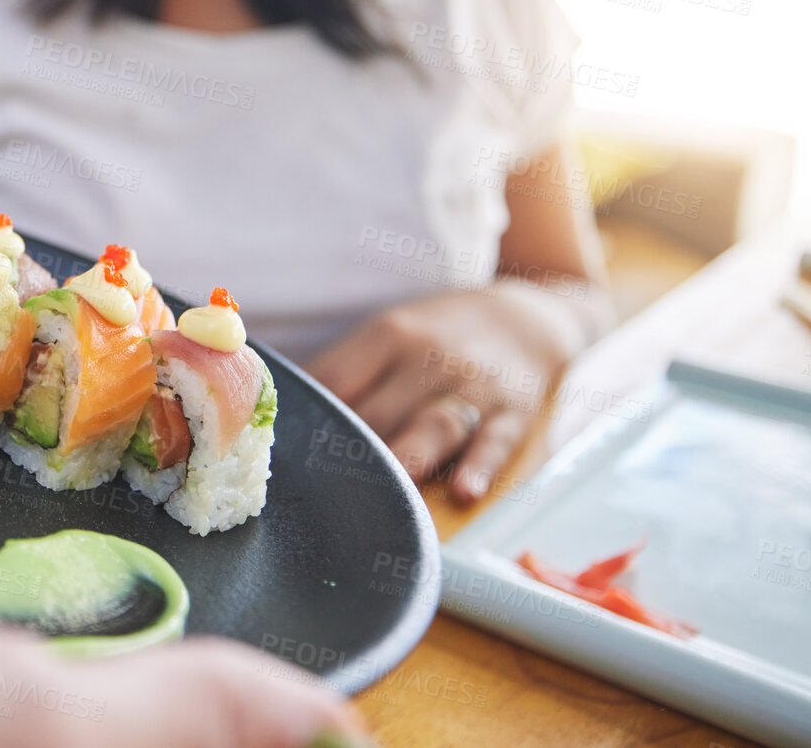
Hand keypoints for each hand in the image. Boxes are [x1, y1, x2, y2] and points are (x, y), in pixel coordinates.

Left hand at [306, 284, 577, 504]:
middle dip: (349, 452)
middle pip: (380, 411)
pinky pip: (496, 441)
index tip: (282, 451)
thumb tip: (288, 416)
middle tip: (317, 493)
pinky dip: (479, 467)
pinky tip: (462, 492)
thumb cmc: (437, 337)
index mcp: (390, 335)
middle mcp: (431, 357)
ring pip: (434, 425)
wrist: (527, 317)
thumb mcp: (390, 334)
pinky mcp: (514, 413)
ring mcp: (475, 385)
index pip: (338, 378)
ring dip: (407, 460)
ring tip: (383, 494)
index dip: (310, 415)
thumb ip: (345, 373)